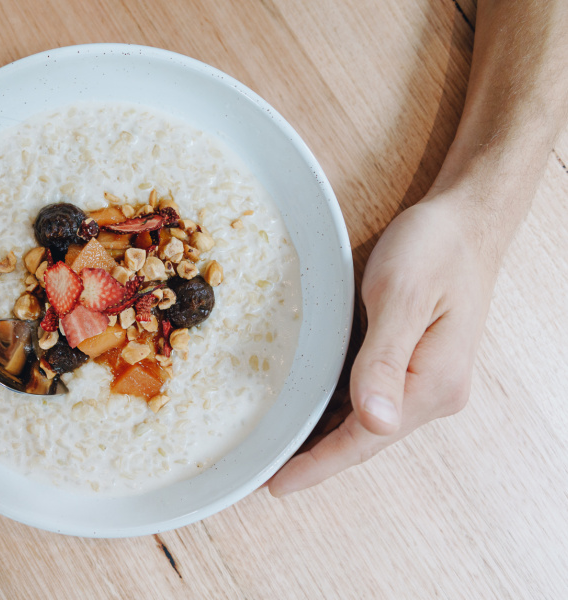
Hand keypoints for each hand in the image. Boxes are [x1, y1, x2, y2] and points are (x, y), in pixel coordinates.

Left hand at [267, 194, 498, 494]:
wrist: (466, 221)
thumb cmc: (435, 250)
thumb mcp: (402, 296)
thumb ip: (386, 359)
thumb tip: (374, 421)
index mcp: (433, 384)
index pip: (365, 439)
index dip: (319, 464)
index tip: (277, 485)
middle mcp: (432, 392)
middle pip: (363, 439)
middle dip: (315, 459)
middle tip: (263, 472)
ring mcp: (424, 380)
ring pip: (364, 424)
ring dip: (323, 439)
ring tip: (276, 451)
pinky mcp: (412, 364)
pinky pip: (368, 400)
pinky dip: (336, 413)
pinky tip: (308, 413)